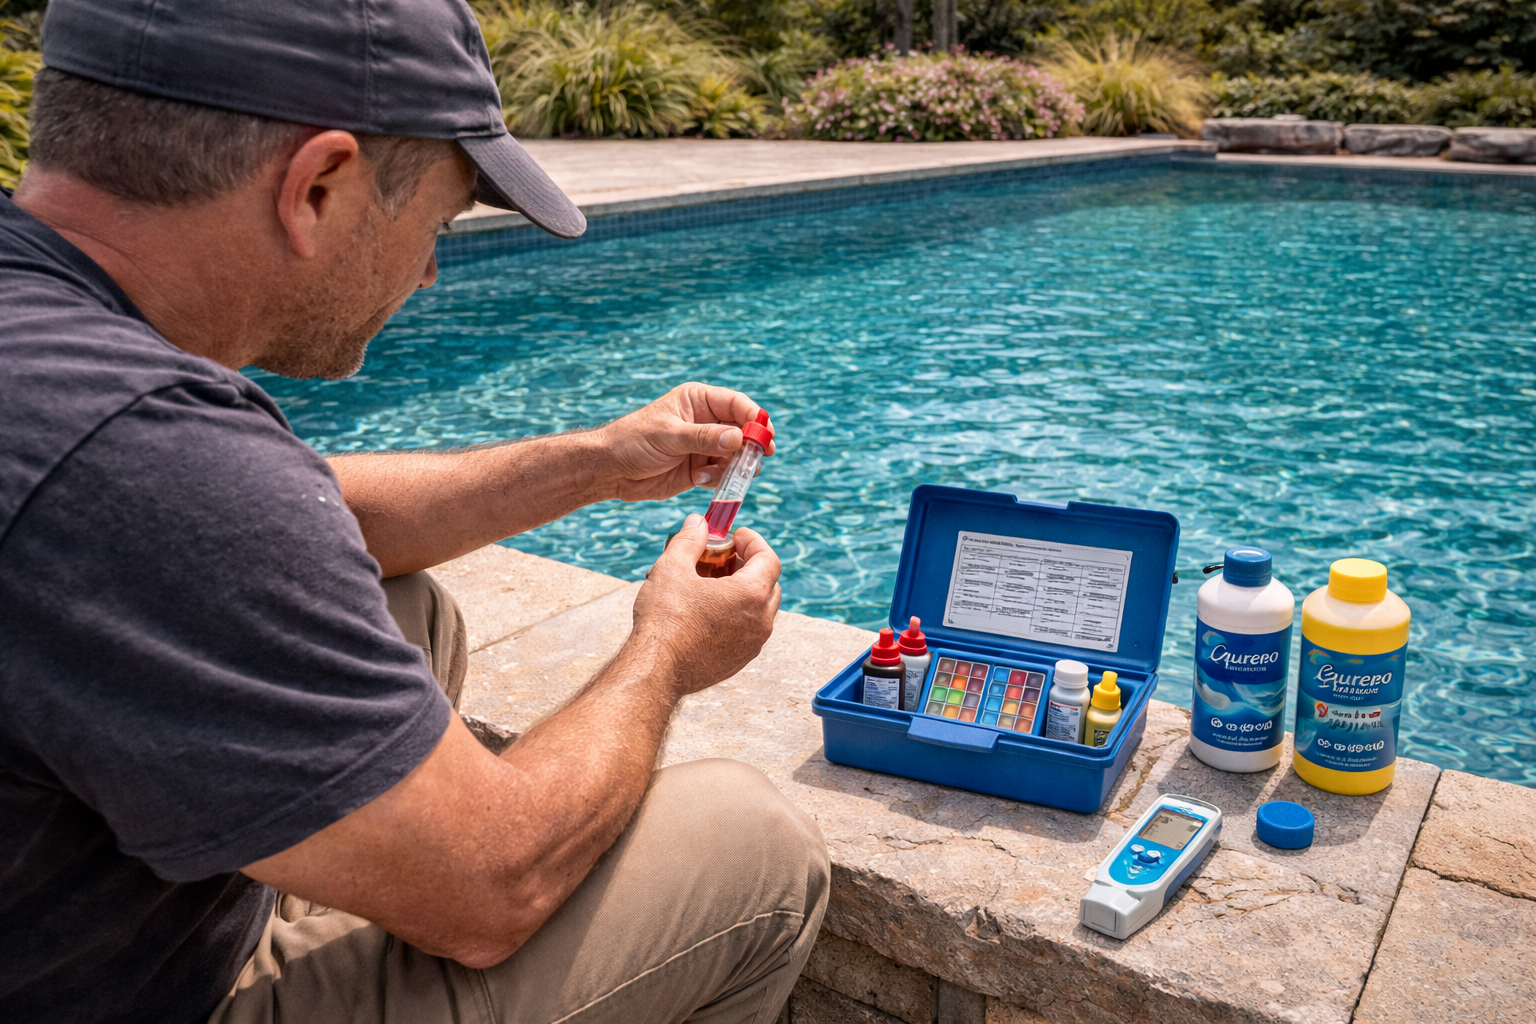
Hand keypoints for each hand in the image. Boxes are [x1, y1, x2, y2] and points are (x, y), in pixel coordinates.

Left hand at [597, 383, 775, 502]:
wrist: (611, 470)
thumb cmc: (633, 441)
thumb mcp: (669, 436)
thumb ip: (704, 438)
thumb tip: (738, 439)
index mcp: (698, 400)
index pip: (736, 403)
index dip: (754, 417)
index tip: (765, 434)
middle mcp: (706, 421)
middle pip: (743, 430)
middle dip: (752, 446)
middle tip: (759, 459)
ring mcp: (704, 446)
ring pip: (736, 456)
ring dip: (735, 467)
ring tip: (725, 475)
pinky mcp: (700, 469)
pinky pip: (723, 475)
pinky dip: (719, 480)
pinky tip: (699, 481)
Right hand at [631, 513, 781, 697]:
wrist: (656, 670)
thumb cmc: (664, 619)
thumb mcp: (672, 568)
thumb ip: (689, 540)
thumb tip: (697, 522)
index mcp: (750, 594)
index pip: (768, 558)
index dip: (754, 542)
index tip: (736, 536)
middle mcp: (760, 621)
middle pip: (768, 583)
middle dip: (750, 565)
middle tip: (724, 557)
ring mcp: (752, 644)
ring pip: (759, 609)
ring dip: (744, 591)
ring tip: (713, 584)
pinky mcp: (740, 660)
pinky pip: (748, 631)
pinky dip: (737, 615)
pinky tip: (708, 611)